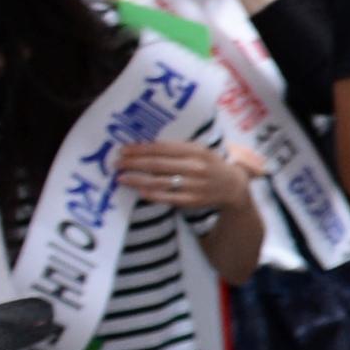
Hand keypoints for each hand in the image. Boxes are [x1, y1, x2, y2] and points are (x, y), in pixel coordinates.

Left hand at [119, 136, 251, 220]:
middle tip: (117, 163)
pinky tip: (139, 190)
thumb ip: (176, 148)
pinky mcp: (193, 201)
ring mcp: (194, 185)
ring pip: (160, 182)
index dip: (141, 149)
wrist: (233, 186)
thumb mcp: (198, 150)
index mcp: (195, 151)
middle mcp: (195, 167)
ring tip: (122, 178)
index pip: (162, 148)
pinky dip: (152, 194)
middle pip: (158, 164)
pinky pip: (168, 198)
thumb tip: (144, 148)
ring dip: (138, 179)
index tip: (123, 149)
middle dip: (134, 163)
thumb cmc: (210, 164)